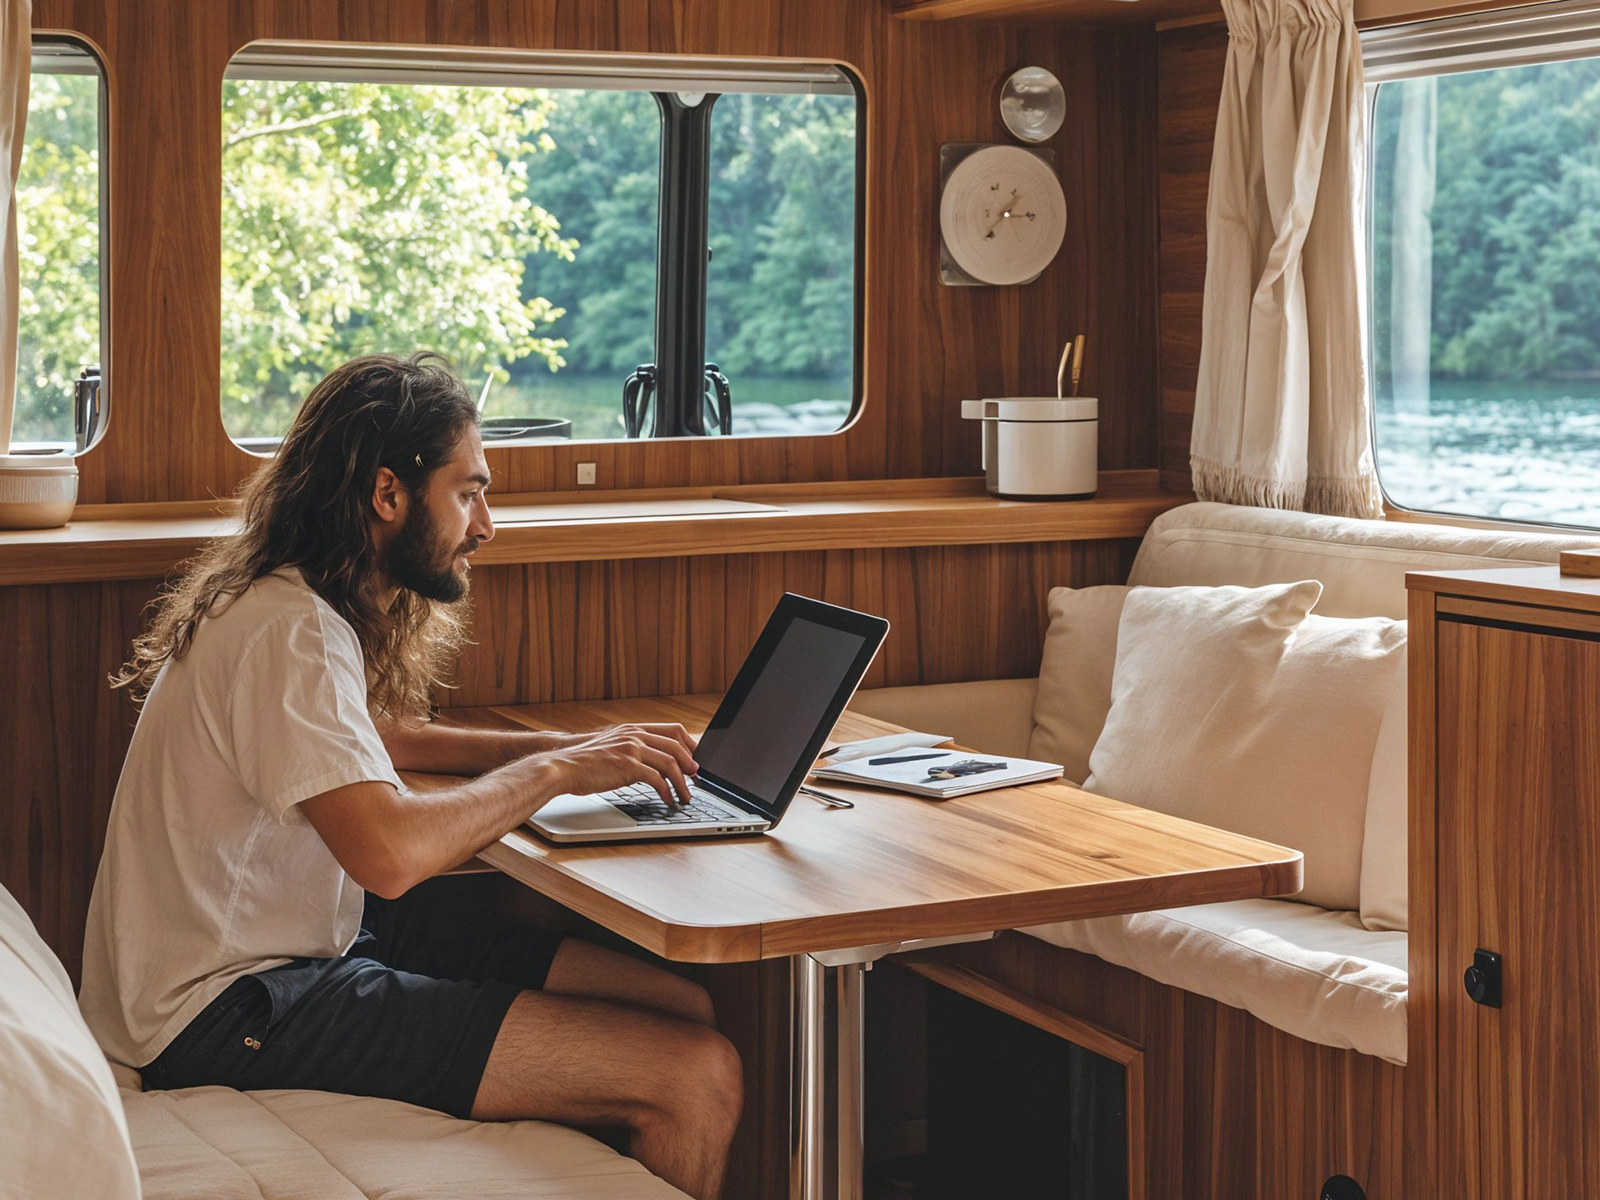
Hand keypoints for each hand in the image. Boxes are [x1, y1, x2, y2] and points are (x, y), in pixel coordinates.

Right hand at [546, 724, 699, 806]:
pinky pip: (657, 779)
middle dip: (691, 764)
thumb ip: (632, 748)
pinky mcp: (627, 766)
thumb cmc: (585, 762)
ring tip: (685, 796)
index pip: (674, 730)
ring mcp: (631, 749)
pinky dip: (667, 791)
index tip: (695, 760)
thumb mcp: (612, 746)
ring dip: (682, 783)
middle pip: (676, 746)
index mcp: (633, 728)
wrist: (562, 766)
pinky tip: (668, 800)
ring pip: (671, 763)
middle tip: (696, 779)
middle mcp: (635, 735)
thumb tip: (653, 762)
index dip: (690, 745)